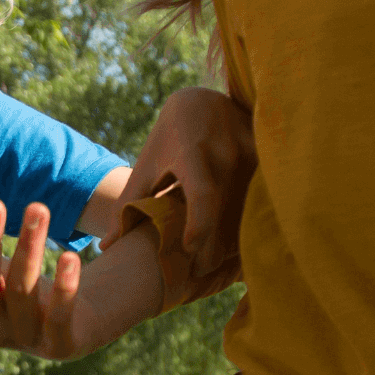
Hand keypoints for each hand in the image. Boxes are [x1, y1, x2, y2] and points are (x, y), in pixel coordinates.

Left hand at [116, 87, 254, 255]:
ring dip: (237, 237)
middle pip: (228, 209)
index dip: (200, 225)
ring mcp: (251, 151)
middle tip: (200, 272)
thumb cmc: (167, 140)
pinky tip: (240, 241)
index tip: (191, 251)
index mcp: (192, 153)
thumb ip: (127, 205)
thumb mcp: (146, 166)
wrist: (202, 102)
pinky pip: (264, 195)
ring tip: (219, 262)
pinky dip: (252, 221)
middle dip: (216, 245)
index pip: (202, 193)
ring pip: (249, 206)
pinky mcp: (268, 155)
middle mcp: (226, 151)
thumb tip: (106, 247)